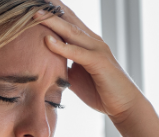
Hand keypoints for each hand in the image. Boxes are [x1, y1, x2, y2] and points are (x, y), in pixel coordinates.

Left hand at [34, 1, 144, 123]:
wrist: (124, 105)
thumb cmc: (99, 90)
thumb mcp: (74, 75)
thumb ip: (62, 64)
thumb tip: (43, 64)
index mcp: (85, 42)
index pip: (65, 21)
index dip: (51, 11)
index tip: (33, 3)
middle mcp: (92, 40)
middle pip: (68, 19)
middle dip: (51, 8)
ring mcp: (97, 49)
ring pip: (71, 32)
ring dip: (52, 21)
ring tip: (35, 13)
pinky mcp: (99, 62)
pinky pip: (77, 53)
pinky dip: (62, 47)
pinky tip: (47, 40)